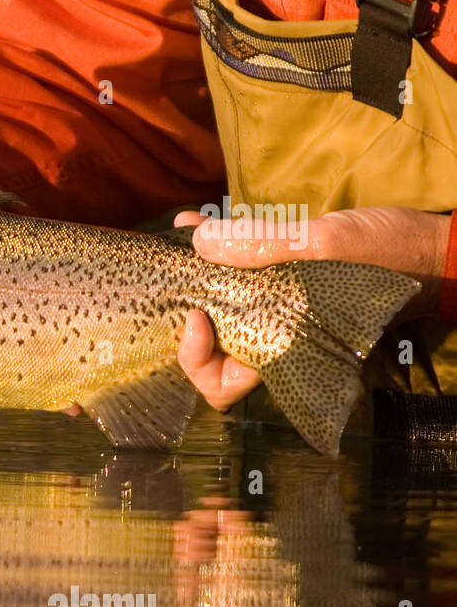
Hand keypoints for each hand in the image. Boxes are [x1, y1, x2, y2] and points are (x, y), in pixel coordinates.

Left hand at [61, 205, 449, 415]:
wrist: (435, 241)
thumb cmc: (392, 253)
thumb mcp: (328, 244)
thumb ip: (264, 246)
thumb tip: (201, 243)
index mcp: (284, 349)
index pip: (222, 384)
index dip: (197, 359)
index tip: (196, 315)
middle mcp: (271, 336)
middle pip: (208, 348)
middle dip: (183, 312)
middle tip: (176, 274)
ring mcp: (273, 309)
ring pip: (214, 305)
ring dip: (192, 273)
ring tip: (182, 233)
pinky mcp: (278, 280)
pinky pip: (232, 275)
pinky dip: (212, 250)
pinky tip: (198, 222)